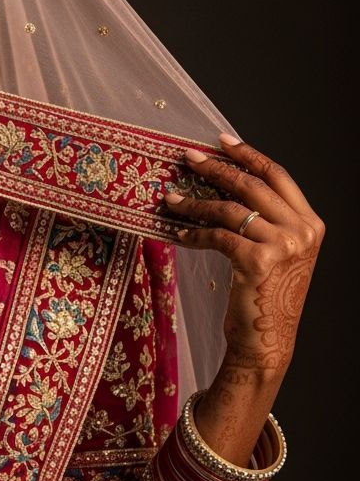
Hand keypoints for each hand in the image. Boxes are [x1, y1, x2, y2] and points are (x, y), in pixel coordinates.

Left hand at [163, 133, 323, 373]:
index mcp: (310, 223)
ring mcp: (283, 246)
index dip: (248, 154)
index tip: (220, 140)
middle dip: (215, 168)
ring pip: (229, 209)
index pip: (277, 175)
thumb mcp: (275, 250)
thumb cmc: (264, 294)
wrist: (266, 340)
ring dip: (194, 201)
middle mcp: (302, 231)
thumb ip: (263, 219)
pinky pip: (217, 235)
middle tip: (186, 157)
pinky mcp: (258, 261)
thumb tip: (221, 180)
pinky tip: (178, 232)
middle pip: (251, 185)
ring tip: (169, 198)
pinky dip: (193, 231)